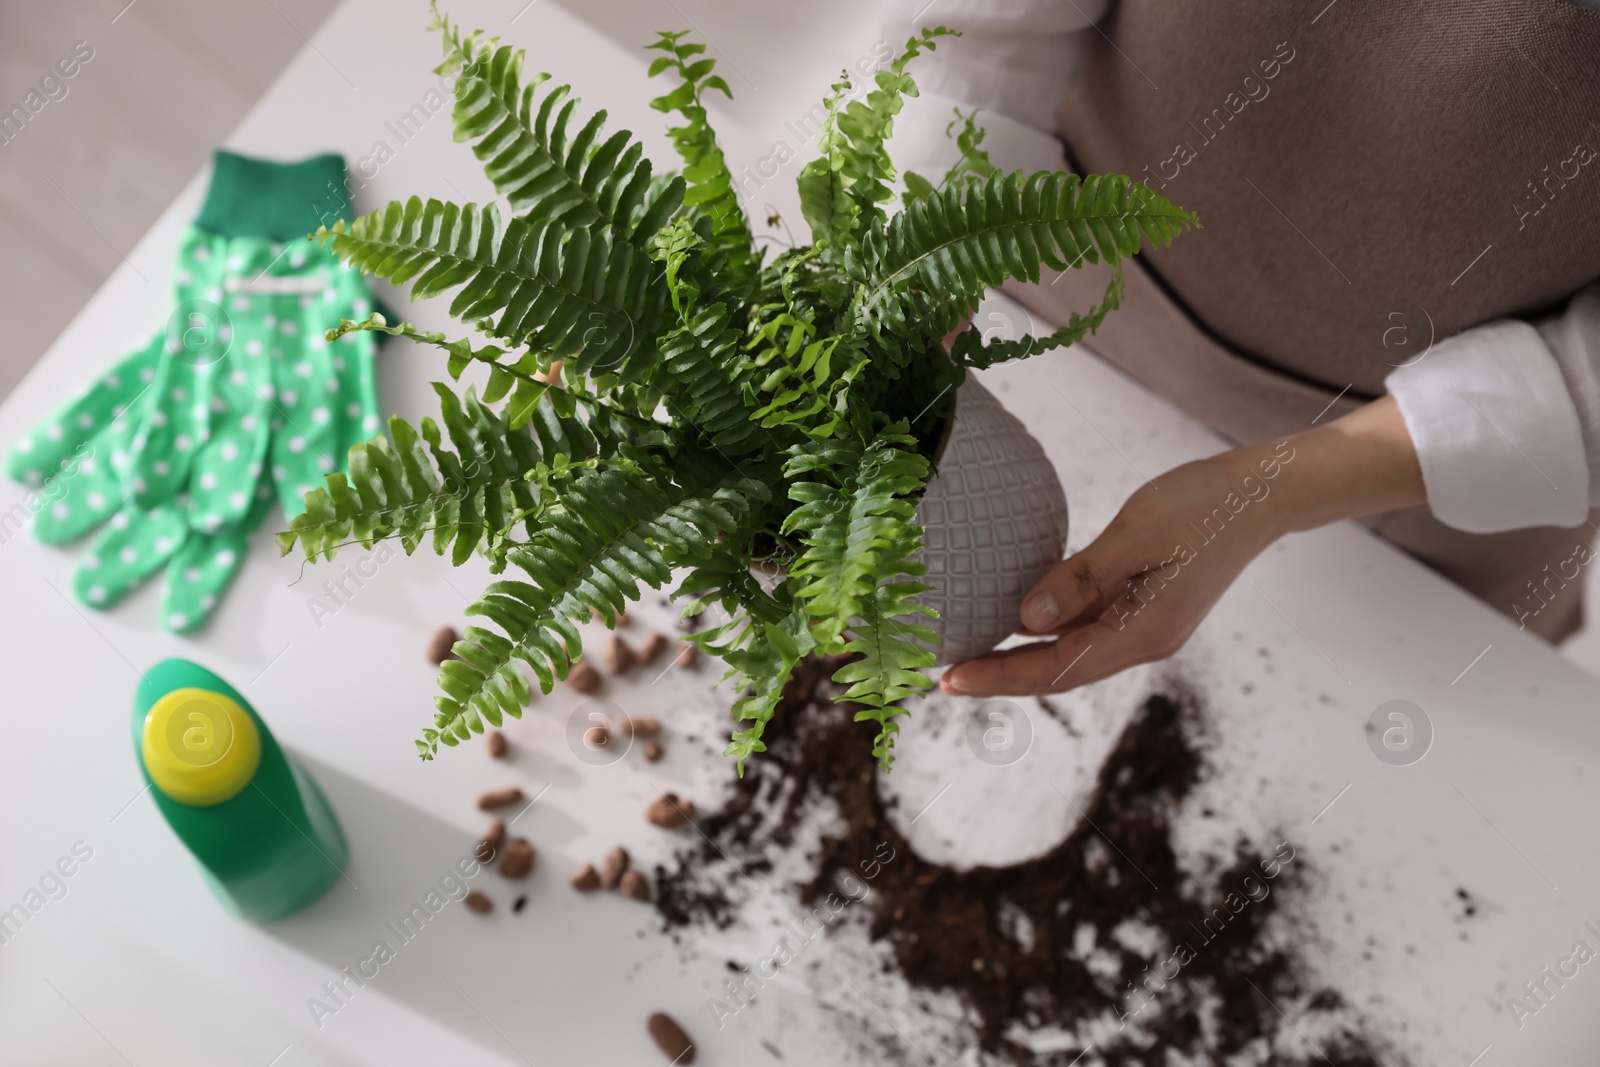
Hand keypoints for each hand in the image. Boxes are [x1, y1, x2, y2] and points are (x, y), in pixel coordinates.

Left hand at [940, 396, 1424, 695]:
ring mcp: (1144, 624)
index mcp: (1141, 633)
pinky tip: (1015, 618)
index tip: (948, 680)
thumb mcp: (1136, 533)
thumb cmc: (1205, 504)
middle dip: (1000, 674)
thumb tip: (1025, 619)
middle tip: (942, 676)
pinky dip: (1048, 628)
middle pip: (1057, 669)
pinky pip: (1086, 625)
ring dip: (1020, 654)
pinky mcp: (1145, 603)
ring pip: (1070, 649)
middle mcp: (1141, 639)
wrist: (1266, 493)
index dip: (998, 676)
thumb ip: (1079, 578)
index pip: (1054, 668)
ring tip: (967, 651)